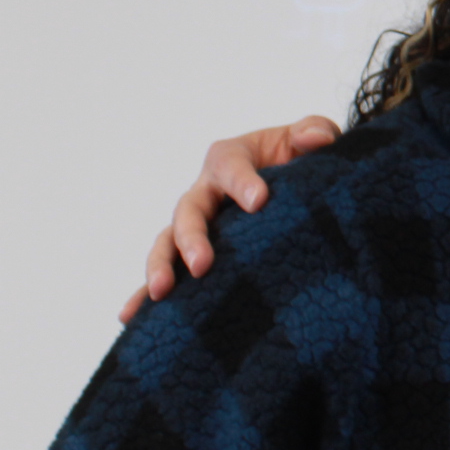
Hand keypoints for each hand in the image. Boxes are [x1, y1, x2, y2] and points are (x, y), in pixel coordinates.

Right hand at [118, 115, 340, 321]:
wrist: (297, 190)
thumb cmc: (298, 159)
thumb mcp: (308, 140)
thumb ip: (314, 132)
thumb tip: (316, 138)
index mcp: (229, 159)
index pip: (230, 167)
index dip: (242, 182)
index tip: (260, 201)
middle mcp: (205, 192)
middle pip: (189, 211)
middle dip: (192, 237)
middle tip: (203, 264)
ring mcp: (195, 225)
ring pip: (168, 243)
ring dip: (161, 266)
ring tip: (161, 292)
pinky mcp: (192, 254)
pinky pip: (167, 273)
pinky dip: (145, 294)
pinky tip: (133, 317)